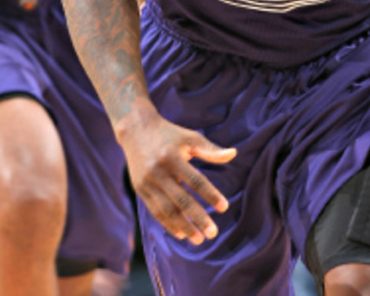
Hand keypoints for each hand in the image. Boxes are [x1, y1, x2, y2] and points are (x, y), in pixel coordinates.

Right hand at [118, 112, 235, 244]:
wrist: (136, 130)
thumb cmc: (169, 134)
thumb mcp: (190, 138)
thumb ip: (210, 150)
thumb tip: (233, 154)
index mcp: (172, 157)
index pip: (195, 180)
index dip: (210, 194)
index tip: (224, 207)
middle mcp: (158, 171)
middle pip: (181, 199)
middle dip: (198, 218)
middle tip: (213, 233)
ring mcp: (147, 182)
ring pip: (167, 209)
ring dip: (183, 226)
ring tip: (199, 239)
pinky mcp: (139, 189)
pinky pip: (155, 211)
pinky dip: (168, 223)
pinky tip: (181, 234)